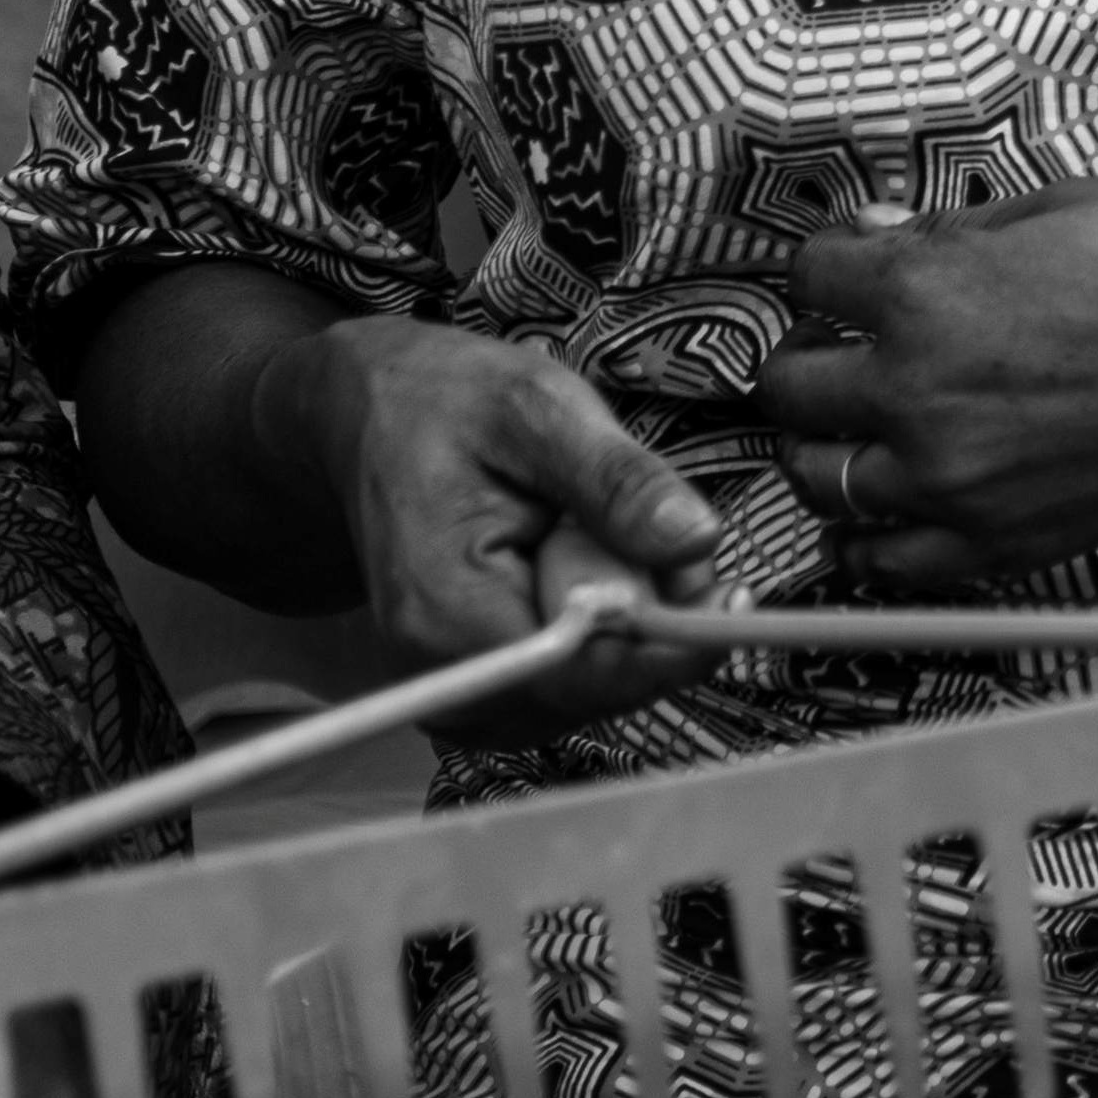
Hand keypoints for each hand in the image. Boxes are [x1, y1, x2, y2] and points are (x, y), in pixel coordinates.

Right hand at [252, 312, 731, 746]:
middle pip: (590, 694)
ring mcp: (452, 686)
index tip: (732, 595)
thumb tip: (698, 541)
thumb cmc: (444, 401)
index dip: (667, 647)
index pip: (576, 673)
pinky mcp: (474, 683)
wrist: (365, 417)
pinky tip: (585, 572)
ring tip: (609, 536)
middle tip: (675, 538)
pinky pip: (564, 686)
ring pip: (585, 696)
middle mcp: (437, 669)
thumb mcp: (536, 405)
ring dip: (627, 631)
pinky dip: (597, 636)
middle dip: (654, 628)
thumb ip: (616, 478)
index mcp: (443, 606)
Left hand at [760, 186, 1097, 592]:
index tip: (848, 271)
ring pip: (820, 481)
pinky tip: (890, 501)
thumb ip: (952, 231)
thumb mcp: (1057, 208)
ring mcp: (956, 483)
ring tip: (866, 422)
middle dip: (810, 357)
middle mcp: (920, 397)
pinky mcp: (1000, 545)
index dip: (827, 268)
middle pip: (788, 389)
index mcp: (926, 296)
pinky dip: (872, 535)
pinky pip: (884, 561)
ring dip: (830, 446)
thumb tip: (888, 236)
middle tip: (842, 346)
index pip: (806, 279)